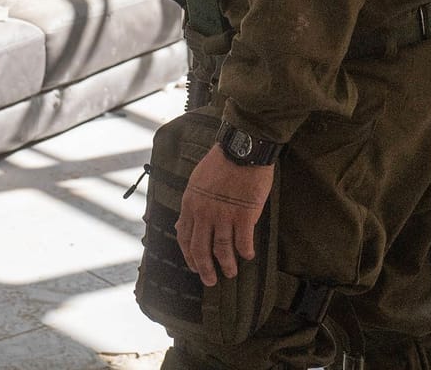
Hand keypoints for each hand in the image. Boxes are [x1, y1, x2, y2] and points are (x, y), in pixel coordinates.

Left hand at [175, 144, 274, 286]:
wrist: (242, 150)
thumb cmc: (221, 162)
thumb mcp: (196, 181)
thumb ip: (191, 203)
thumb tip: (181, 223)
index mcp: (190, 204)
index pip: (184, 237)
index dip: (188, 255)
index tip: (194, 266)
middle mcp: (204, 213)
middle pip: (201, 249)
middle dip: (204, 269)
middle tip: (210, 280)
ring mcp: (224, 216)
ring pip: (222, 250)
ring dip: (227, 265)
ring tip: (231, 273)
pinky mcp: (244, 216)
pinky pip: (243, 241)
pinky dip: (245, 251)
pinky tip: (248, 255)